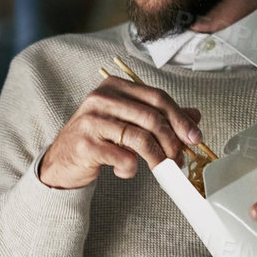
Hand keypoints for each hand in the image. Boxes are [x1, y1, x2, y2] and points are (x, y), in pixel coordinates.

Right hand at [38, 75, 203, 188]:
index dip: (180, 118)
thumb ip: (159, 116)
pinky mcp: (86, 145)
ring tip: (161, 168)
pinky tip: (126, 170)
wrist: (62, 159)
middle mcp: (101, 99)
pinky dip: (131, 169)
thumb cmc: (98, 138)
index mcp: (114, 86)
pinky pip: (123, 158)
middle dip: (172, 141)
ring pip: (139, 138)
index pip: (157, 97)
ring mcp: (92, 121)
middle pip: (151, 117)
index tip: (194, 137)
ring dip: (157, 158)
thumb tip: (194, 117)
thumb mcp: (128, 121)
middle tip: (179, 158)